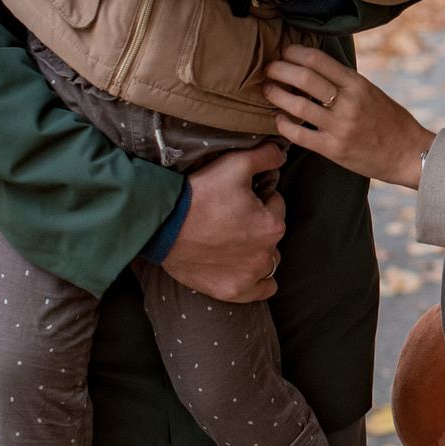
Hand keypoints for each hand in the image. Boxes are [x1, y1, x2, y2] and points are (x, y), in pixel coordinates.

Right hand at [158, 144, 287, 301]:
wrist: (162, 223)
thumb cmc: (199, 194)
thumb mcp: (235, 164)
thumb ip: (266, 156)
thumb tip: (282, 154)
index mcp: (272, 225)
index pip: (276, 205)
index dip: (259, 198)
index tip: (238, 198)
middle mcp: (266, 254)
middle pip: (271, 233)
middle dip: (258, 224)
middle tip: (232, 218)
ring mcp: (249, 276)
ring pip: (267, 260)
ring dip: (258, 251)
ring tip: (233, 240)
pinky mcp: (231, 291)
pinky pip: (261, 289)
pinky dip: (258, 281)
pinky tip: (248, 269)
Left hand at [265, 44, 435, 187]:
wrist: (409, 153)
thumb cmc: (392, 122)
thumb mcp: (372, 93)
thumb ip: (346, 82)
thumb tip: (315, 70)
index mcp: (358, 85)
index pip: (319, 60)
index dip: (295, 53)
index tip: (285, 52)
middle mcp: (348, 103)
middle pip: (304, 79)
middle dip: (280, 70)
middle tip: (269, 68)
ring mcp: (340, 127)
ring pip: (298, 106)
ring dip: (277, 95)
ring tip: (268, 90)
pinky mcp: (334, 149)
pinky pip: (299, 135)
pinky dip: (284, 125)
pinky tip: (278, 120)